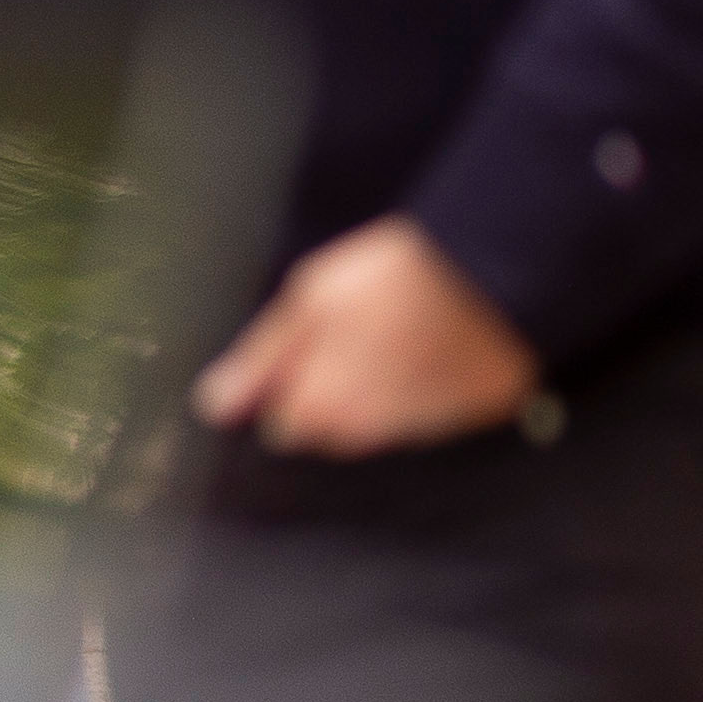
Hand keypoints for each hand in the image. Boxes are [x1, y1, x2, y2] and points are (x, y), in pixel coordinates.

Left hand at [190, 218, 541, 456]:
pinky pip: (442, 413)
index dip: (290, 385)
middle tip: (355, 336)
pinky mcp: (478, 414)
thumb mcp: (305, 302)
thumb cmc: (385, 278)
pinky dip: (435, 389)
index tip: (306, 350)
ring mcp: (427, 428)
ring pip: (386, 424)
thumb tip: (216, 408)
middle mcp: (370, 435)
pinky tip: (439, 347)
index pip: (284, 424)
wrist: (486, 266)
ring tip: (401, 334)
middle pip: (334, 430)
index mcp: (319, 410)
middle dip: (333, 395)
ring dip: (385, 393)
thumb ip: (259, 362)